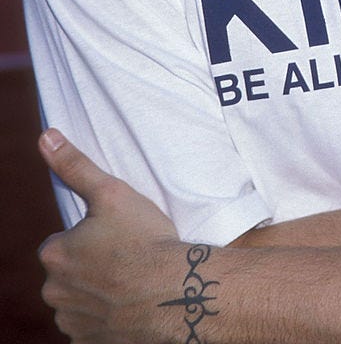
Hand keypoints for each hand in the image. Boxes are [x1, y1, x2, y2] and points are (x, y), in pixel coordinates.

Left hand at [38, 129, 182, 343]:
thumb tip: (45, 137)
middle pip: (69, 273)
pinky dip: (107, 318)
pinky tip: (131, 304)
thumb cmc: (143, 239)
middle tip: (126, 256)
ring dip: (98, 293)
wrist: (174, 293)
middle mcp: (54, 293)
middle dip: (91, 266)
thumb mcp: (111, 192)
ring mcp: (72, 323)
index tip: (115, 235)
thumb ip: (75, 165)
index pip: (62, 242)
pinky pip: (92, 327)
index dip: (90, 236)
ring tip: (133, 279)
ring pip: (80, 300)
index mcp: (55, 254)